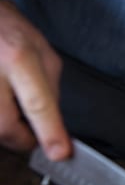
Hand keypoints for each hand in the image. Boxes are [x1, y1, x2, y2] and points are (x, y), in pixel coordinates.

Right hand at [0, 0, 69, 159]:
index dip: (49, 132)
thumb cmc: (10, 31)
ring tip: (12, 105)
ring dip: (7, 128)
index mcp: (19, 59)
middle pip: (5, 126)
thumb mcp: (42, 53)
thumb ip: (50, 90)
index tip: (60, 154)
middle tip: (34, 136)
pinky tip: (3, 101)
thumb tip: (54, 125)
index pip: (38, 103)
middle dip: (23, 139)